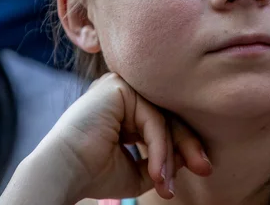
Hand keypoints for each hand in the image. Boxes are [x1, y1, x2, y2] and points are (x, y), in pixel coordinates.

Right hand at [0, 73, 210, 203]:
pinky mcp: (118, 86)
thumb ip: (163, 159)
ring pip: (162, 117)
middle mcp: (124, 92)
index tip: (203, 168)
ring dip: (170, 154)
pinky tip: (157, 173)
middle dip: (188, 145)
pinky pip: (152, 118)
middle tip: (205, 168)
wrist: (64, 174)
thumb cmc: (95, 175)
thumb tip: (192, 156)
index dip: (185, 144)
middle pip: (168, 115)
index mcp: (126, 108)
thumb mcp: (139, 169)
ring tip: (166, 183)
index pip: (165, 120)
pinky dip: (159, 148)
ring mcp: (120, 85)